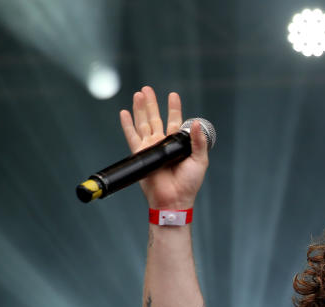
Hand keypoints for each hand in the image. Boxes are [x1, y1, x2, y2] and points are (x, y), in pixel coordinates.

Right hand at [119, 86, 208, 209]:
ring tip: (138, 94)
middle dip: (151, 103)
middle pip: (155, 118)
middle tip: (147, 88)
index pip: (175, 121)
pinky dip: (127, 124)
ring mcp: (150, 148)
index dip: (174, 108)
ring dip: (140, 109)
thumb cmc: (189, 183)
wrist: (174, 199)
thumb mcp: (200, 160)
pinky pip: (132, 136)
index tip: (173, 95)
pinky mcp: (141, 154)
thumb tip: (197, 123)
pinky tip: (125, 112)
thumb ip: (198, 142)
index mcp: (177, 144)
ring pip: (143, 123)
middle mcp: (162, 143)